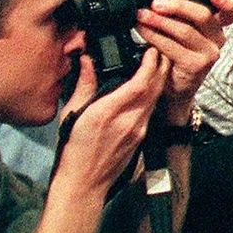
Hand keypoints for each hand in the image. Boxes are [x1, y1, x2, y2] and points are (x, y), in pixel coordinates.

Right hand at [56, 44, 170, 197]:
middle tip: (158, 49)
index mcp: (109, 112)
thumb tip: (87, 61)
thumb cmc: (73, 149)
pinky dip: (153, 94)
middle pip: (154, 88)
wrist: (85, 182)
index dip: (149, 64)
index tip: (150, 50)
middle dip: (160, 66)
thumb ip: (83, 85)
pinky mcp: (141, 137)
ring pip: (155, 98)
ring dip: (159, 79)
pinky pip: (151, 110)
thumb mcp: (72, 113)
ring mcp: (138, 130)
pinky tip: (148, 87)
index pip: (140, 83)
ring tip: (156, 63)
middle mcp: (129, 120)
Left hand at [134, 0, 232, 124]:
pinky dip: (154, 36)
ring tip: (142, 16)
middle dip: (177, 5)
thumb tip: (158, 1)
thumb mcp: (184, 34)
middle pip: (203, 16)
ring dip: (159, 21)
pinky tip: (144, 31)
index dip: (225, 2)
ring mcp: (209, 54)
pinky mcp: (196, 65)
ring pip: (185, 30)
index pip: (230, 14)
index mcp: (217, 29)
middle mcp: (217, 40)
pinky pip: (172, 46)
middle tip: (156, 3)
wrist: (176, 88)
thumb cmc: (178, 57)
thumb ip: (180, 18)